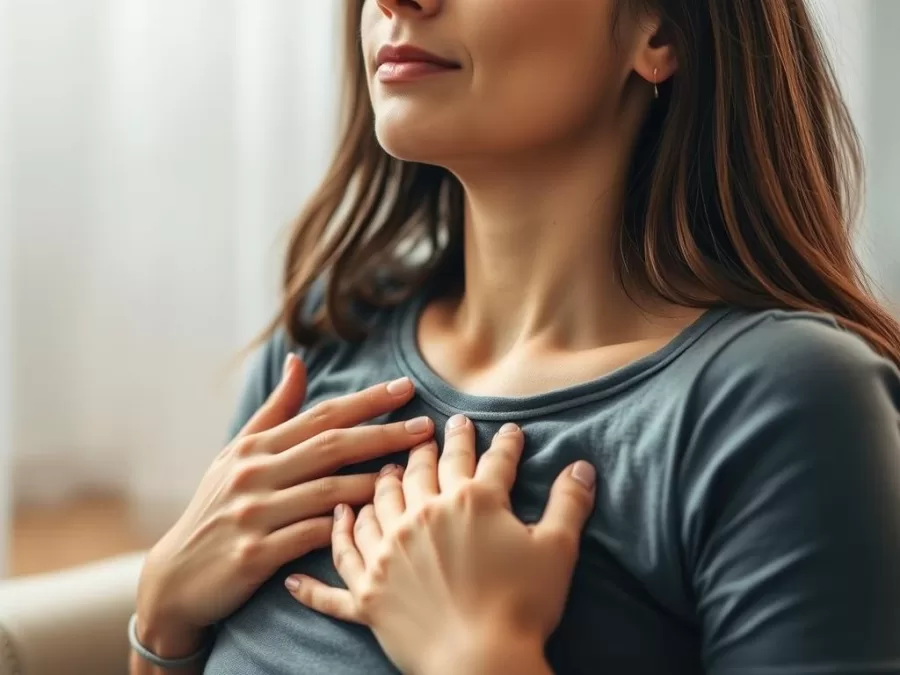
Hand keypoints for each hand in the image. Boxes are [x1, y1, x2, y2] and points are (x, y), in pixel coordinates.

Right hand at [135, 354, 434, 657]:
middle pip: (331, 446)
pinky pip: (312, 535)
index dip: (366, 400)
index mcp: (254, 448)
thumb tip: (299, 361)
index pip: (321, 415)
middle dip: (383, 433)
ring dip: (374, 481)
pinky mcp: (255, 554)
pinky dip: (345, 527)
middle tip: (426, 427)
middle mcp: (254, 474)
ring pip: (329, 490)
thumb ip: (274, 411)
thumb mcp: (236, 455)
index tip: (405, 388)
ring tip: (412, 474)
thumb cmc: (216, 509)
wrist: (175, 578)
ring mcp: (254, 514)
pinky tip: (376, 522)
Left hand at [286, 416, 596, 674]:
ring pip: (373, 506)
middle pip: (421, 471)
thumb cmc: (523, 606)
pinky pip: (335, 577)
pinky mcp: (368, 594)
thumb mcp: (557, 549)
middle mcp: (421, 517)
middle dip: (428, 448)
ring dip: (376, 485)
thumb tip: (583, 466)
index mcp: (469, 502)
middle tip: (428, 433)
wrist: (482, 663)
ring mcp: (387, 554)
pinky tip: (307, 553)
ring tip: (379, 472)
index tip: (502, 427)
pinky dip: (320, 565)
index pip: (487, 460)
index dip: (499, 441)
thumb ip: (568, 503)